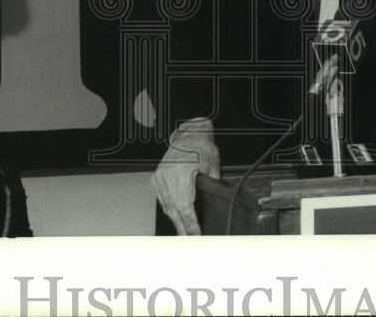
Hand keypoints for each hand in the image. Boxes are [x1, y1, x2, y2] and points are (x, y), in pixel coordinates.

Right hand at [150, 118, 220, 234]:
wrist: (188, 134)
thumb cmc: (201, 145)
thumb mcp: (214, 163)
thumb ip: (214, 184)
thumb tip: (219, 202)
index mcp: (181, 173)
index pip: (185, 205)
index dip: (190, 223)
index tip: (196, 234)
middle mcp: (168, 176)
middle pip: (174, 210)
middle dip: (183, 227)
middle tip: (190, 240)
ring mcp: (160, 177)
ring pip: (167, 206)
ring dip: (175, 220)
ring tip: (183, 232)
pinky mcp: (157, 178)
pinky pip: (162, 199)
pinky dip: (169, 209)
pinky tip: (175, 217)